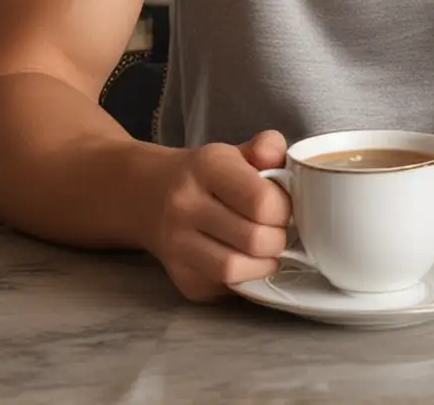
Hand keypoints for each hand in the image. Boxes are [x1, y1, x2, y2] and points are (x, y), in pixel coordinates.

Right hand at [141, 130, 291, 301]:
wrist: (149, 195)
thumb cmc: (206, 175)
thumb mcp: (235, 151)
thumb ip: (266, 147)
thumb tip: (276, 154)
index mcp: (206, 167)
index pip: (261, 201)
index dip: (283, 209)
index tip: (283, 207)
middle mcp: (185, 205)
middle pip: (253, 239)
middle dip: (278, 238)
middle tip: (277, 230)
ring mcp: (177, 244)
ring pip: (236, 269)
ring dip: (263, 263)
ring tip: (265, 249)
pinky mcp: (180, 276)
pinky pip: (223, 287)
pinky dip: (244, 278)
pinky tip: (244, 260)